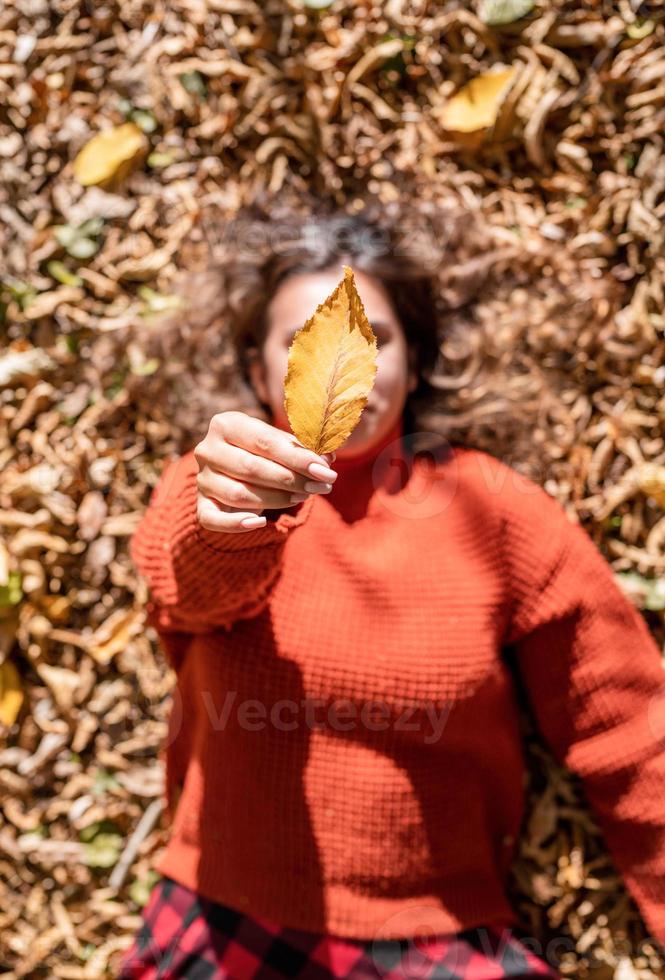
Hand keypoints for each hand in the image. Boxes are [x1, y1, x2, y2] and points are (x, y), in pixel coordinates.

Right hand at [194, 411, 336, 533]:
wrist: (234, 471)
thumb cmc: (263, 453)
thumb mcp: (280, 444)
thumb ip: (301, 449)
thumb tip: (327, 458)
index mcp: (226, 424)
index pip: (264, 441)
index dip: (297, 457)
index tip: (325, 469)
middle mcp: (208, 450)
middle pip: (252, 468)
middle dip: (292, 479)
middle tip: (321, 486)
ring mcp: (203, 479)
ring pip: (239, 495)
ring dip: (276, 499)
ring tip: (302, 496)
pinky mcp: (201, 505)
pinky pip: (213, 520)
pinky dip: (236, 524)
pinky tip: (260, 523)